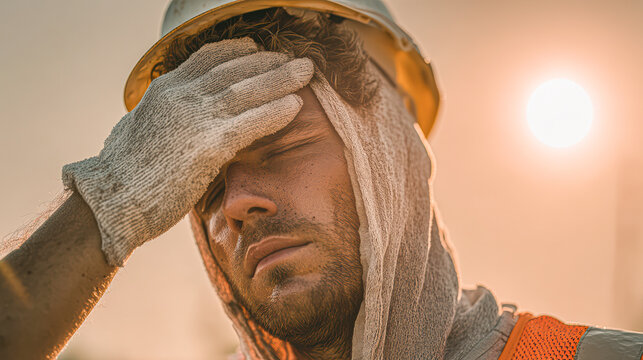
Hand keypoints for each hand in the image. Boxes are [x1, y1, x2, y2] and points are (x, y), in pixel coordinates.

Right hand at [62, 37, 313, 265]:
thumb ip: (164, 116)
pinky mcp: (206, 147)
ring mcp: (194, 119)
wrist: (109, 201)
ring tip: (306, 71)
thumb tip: (177, 118)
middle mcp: (180, 97)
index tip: (257, 50)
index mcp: (164, 91)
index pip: (207, 58)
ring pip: (246, 91)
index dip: (237, 51)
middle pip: (233, 69)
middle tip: (295, 60)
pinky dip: (274, 112)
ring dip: (280, 79)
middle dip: (267, 62)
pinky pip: (249, 123)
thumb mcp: (141, 129)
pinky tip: (295, 105)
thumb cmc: (124, 175)